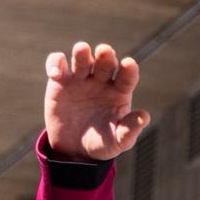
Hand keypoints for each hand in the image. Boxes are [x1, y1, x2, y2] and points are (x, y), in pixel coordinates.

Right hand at [44, 42, 149, 160]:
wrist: (74, 150)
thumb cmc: (101, 143)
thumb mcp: (117, 142)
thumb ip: (129, 130)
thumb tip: (144, 117)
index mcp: (120, 92)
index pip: (127, 77)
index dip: (129, 70)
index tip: (129, 64)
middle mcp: (102, 80)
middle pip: (106, 62)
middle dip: (105, 55)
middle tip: (104, 51)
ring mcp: (81, 78)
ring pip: (83, 58)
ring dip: (82, 52)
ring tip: (81, 50)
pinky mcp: (60, 81)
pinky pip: (57, 64)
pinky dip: (54, 63)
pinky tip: (54, 73)